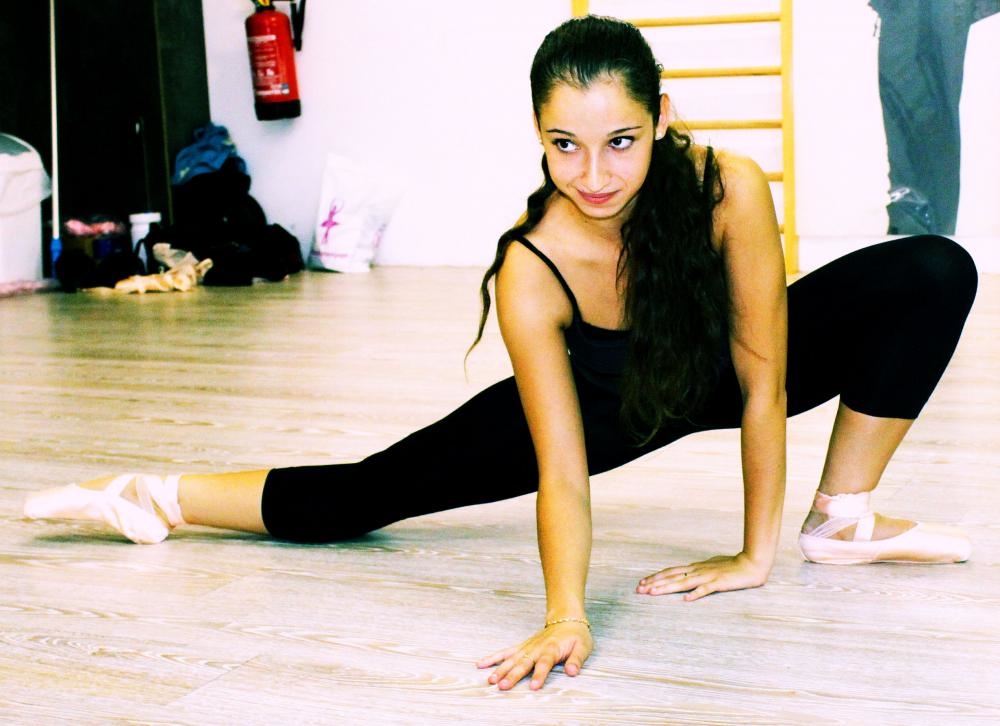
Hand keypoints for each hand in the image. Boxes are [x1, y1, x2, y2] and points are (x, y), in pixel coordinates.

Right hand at [476, 621, 592, 690]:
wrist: (566, 619)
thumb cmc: (575, 635)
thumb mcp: (582, 647)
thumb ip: (576, 660)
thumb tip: (572, 672)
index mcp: (552, 649)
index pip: (544, 663)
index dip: (539, 675)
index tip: (533, 686)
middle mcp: (536, 648)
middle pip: (523, 663)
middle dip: (513, 675)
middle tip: (503, 686)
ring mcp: (527, 647)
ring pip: (511, 658)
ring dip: (500, 669)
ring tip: (491, 680)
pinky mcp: (521, 647)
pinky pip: (505, 652)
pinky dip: (493, 658)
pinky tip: (481, 664)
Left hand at [635, 552, 769, 600]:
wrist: (751, 564)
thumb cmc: (731, 565)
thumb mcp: (710, 566)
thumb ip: (698, 570)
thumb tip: (687, 573)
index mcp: (694, 568)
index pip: (670, 572)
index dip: (655, 577)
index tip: (642, 583)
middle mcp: (697, 571)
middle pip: (671, 576)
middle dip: (654, 583)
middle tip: (639, 590)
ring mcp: (707, 577)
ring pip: (683, 583)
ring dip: (667, 588)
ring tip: (653, 593)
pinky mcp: (719, 583)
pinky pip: (705, 589)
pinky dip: (695, 594)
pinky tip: (686, 600)